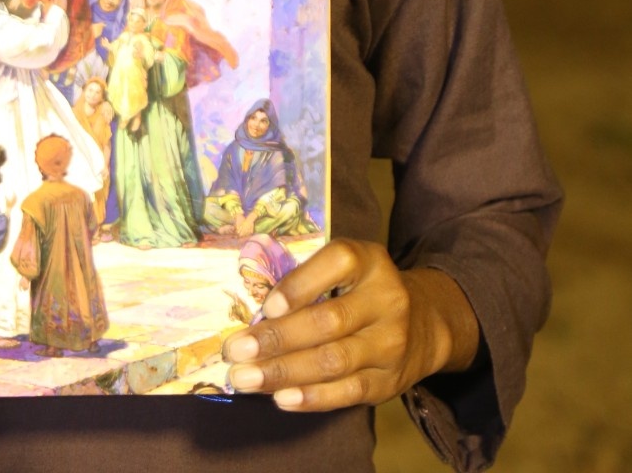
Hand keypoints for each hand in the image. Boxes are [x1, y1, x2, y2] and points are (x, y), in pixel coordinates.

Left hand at [223, 239, 478, 411]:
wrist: (424, 323)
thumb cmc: (364, 289)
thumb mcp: (348, 268)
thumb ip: (309, 279)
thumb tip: (254, 311)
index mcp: (370, 260)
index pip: (337, 263)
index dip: (300, 285)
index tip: (266, 306)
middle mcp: (386, 299)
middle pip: (328, 321)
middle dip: (276, 338)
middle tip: (235, 349)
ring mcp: (391, 343)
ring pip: (333, 361)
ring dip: (284, 372)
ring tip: (245, 377)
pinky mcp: (388, 381)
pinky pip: (346, 392)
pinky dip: (311, 397)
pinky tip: (280, 397)